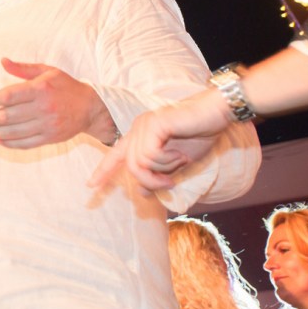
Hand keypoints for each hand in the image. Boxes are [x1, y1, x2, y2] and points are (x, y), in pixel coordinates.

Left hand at [0, 58, 113, 148]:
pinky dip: (10, 143)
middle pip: (7, 115)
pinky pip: (26, 143)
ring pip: (14, 131)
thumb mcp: (47, 71)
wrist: (91, 107)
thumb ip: (23, 68)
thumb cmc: (66, 86)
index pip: (7, 96)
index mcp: (40, 89)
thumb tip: (2, 61)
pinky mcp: (50, 138)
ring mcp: (47, 125)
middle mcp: (43, 108)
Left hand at [87, 88, 232, 191]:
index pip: (116, 156)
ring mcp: (144, 124)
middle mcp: (138, 128)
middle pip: (132, 166)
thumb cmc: (200, 135)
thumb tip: (142, 193)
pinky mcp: (153, 124)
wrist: (216, 115)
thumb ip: (158, 176)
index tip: (91, 186)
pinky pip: (150, 155)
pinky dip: (167, 160)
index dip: (104, 172)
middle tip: (170, 183)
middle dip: (151, 180)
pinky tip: (180, 153)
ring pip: (140, 163)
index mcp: (140, 136)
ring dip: (163, 170)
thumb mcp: (176, 164)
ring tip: (180, 161)